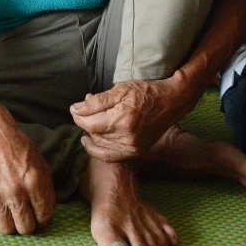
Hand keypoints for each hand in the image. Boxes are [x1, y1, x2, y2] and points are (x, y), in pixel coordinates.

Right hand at [0, 113, 55, 235]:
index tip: (40, 216)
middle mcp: (16, 192)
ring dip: (12, 223)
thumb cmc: (21, 148)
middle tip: (27, 216)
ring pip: (6, 229)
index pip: (44, 217)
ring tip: (12, 213)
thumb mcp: (42, 165)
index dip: (44, 219)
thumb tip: (47, 212)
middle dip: (29, 224)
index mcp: (34, 183)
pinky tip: (0, 204)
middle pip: (25, 228)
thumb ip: (47, 190)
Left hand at [70, 74, 197, 162]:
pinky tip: (89, 141)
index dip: (78, 115)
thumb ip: (97, 101)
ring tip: (90, 121)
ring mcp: (132, 147)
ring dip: (91, 133)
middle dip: (83, 121)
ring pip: (100, 144)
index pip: (89, 122)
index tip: (74, 108)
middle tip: (82, 110)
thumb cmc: (146, 92)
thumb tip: (77, 109)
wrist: (171, 102)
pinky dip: (97, 150)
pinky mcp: (136, 152)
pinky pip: (110, 156)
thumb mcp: (120, 89)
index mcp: (122, 119)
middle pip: (94, 133)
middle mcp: (127, 136)